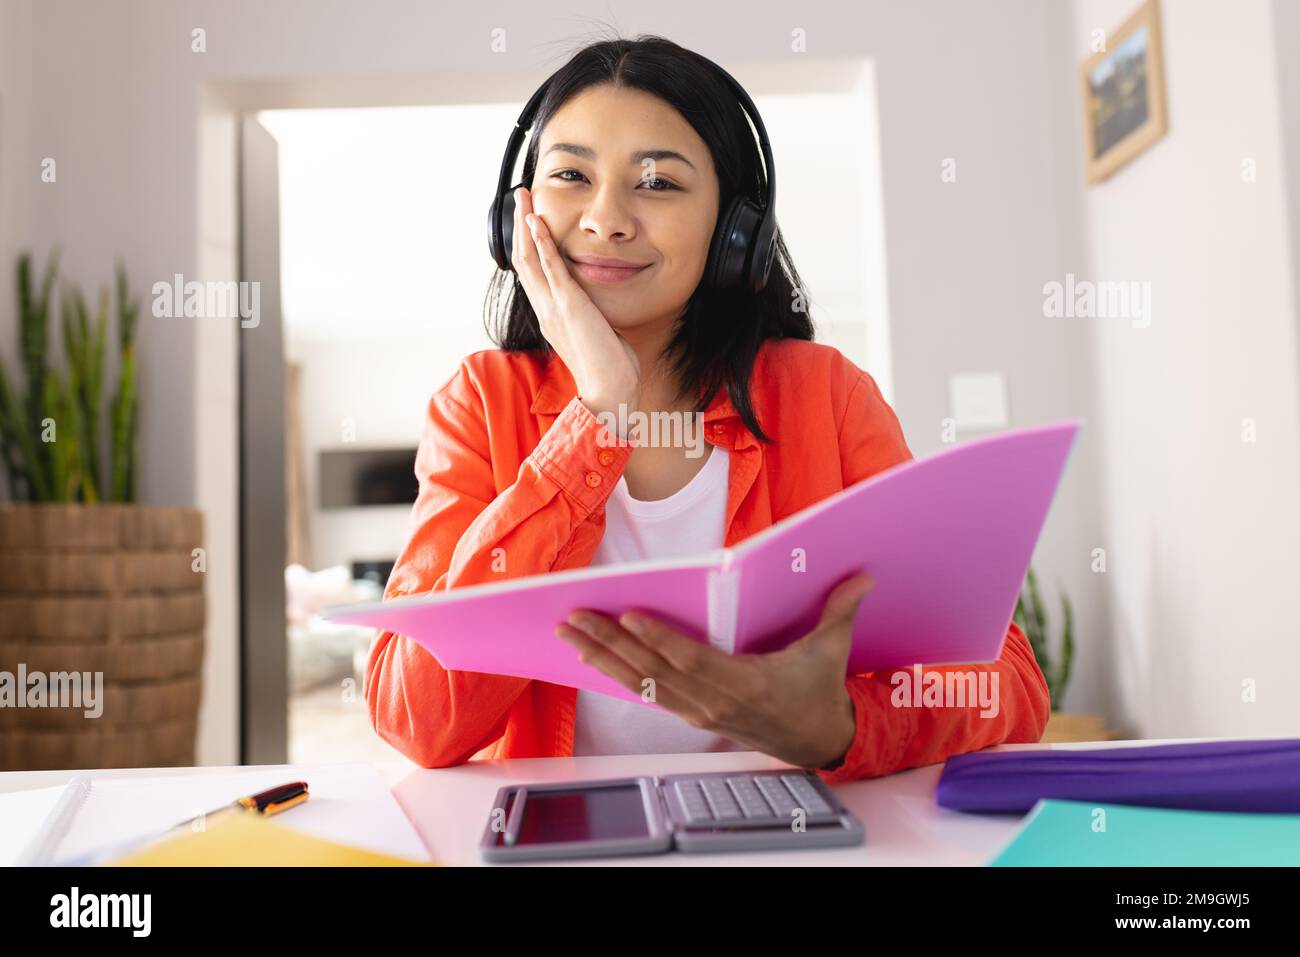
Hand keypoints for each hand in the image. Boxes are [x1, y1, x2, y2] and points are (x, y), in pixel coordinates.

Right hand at [512, 186, 639, 421]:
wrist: (609, 390)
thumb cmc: (608, 367)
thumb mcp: (594, 333)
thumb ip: (589, 315)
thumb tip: (596, 308)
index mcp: (549, 314)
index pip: (532, 273)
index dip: (527, 244)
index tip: (528, 220)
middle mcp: (544, 309)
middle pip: (523, 259)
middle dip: (520, 225)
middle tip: (519, 197)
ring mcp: (553, 307)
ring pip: (529, 258)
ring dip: (526, 224)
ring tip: (523, 198)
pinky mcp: (569, 306)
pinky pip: (550, 269)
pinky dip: (542, 243)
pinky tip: (537, 221)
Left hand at [555, 571, 874, 769]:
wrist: (817, 740)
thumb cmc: (818, 689)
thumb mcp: (832, 650)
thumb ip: (840, 610)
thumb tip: (861, 575)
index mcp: (746, 684)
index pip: (693, 660)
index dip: (659, 640)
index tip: (629, 615)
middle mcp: (714, 701)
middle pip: (654, 671)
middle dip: (610, 644)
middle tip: (574, 619)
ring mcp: (698, 711)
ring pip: (642, 684)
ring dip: (603, 657)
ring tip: (570, 634)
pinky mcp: (691, 714)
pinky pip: (647, 693)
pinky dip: (617, 674)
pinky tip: (592, 656)